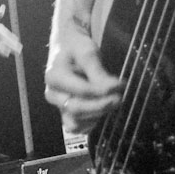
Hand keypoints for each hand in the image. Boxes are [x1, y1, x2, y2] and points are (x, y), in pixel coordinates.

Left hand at [0, 5, 21, 57]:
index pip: (8, 34)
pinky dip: (3, 51)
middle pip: (8, 41)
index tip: (17, 40)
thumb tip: (3, 7)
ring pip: (5, 46)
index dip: (13, 37)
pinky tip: (6, 55)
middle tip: (20, 49)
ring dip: (10, 49)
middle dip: (14, 45)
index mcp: (0, 29)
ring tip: (17, 53)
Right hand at [44, 0, 121, 133]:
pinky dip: (92, 123)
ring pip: (76, 122)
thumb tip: (114, 89)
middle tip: (120, 98)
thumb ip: (98, 72)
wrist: (66, 47)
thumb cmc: (76, 47)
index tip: (121, 85)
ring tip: (112, 102)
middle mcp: (53, 94)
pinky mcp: (65, 112)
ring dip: (97, 115)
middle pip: (77, 109)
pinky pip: (78, 127)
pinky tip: (104, 110)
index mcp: (54, 76)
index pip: (81, 91)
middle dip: (101, 106)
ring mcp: (58, 105)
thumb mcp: (87, 52)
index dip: (103, 91)